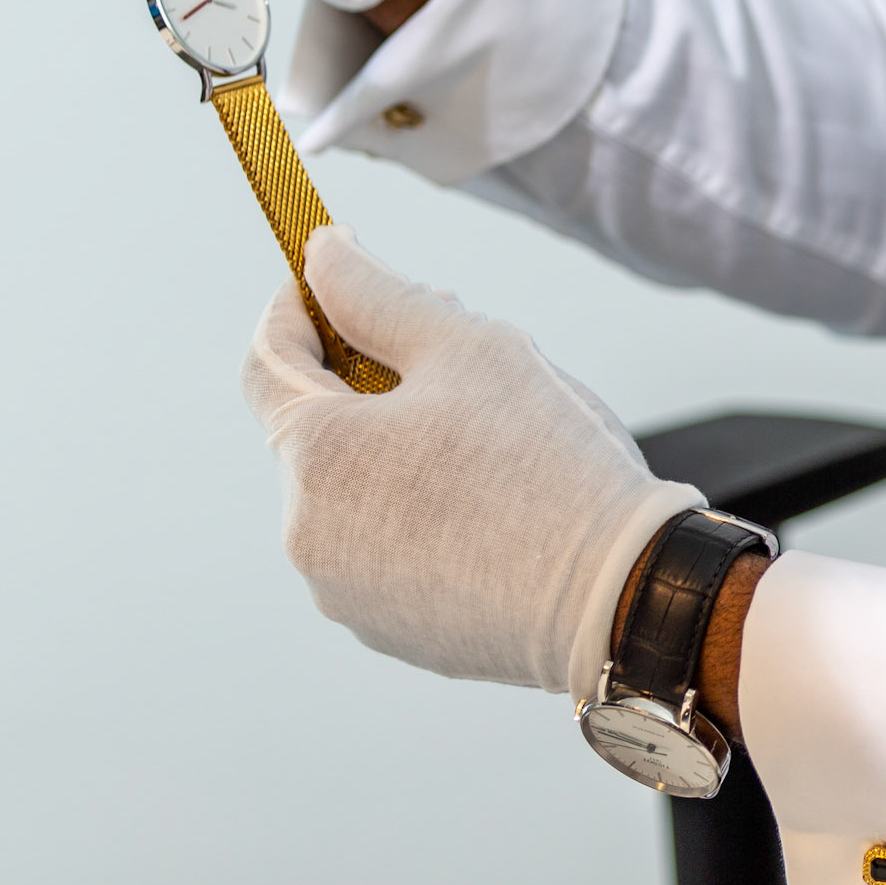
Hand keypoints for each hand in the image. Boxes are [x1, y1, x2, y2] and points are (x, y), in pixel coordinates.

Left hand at [242, 228, 701, 696]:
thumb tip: (323, 253)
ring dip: (393, 449)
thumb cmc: (547, 464)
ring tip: (484, 433)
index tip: (332, 281)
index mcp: (315, 456)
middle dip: (365, 380)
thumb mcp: (466, 347)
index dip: (296, 310)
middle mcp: (308, 534)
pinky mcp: (389, 632)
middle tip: (445, 352)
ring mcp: (345, 592)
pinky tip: (488, 502)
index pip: (266, 361)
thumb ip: (378, 293)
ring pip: (351, 493)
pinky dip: (416, 513)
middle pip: (314, 431)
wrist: (619, 596)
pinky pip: (383, 550)